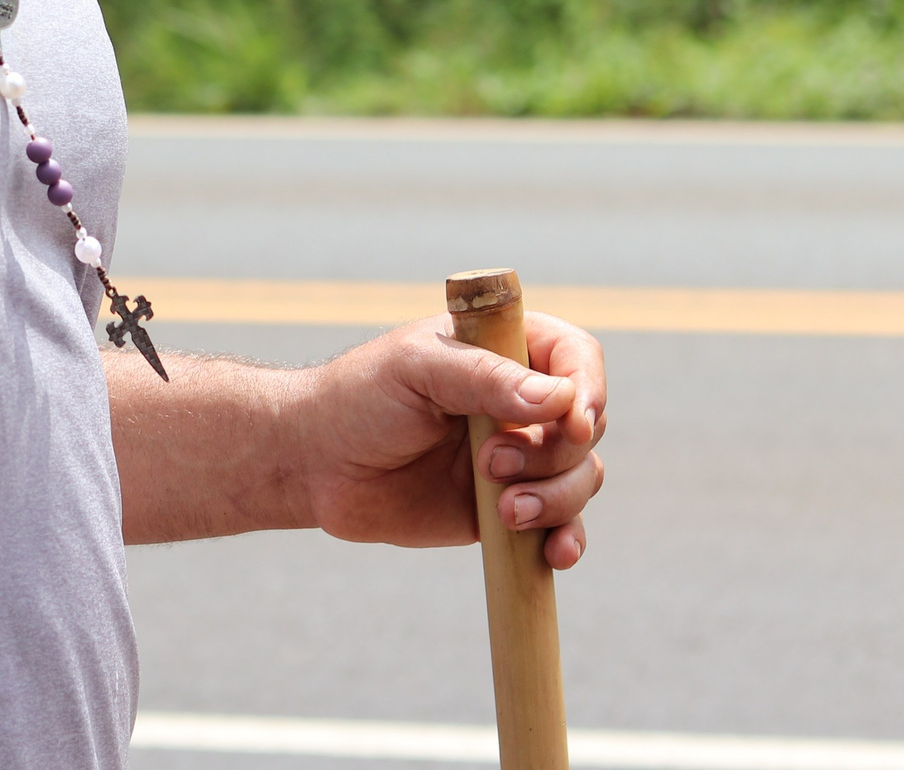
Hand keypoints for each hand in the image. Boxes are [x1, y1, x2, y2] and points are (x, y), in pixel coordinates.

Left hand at [287, 310, 606, 567]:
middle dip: (553, 451)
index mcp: (501, 350)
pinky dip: (568, 537)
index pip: (575, 357)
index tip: (573, 421)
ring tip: (504, 511)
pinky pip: (562, 523)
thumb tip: (557, 400)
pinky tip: (555, 553)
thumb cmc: (357, 399)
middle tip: (490, 462)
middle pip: (586, 423)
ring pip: (580, 475)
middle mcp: (519, 402)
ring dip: (557, 498)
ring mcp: (518, 456)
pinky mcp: (507, 506)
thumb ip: (483, 378)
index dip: (587, 388)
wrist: (316, 464)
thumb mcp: (414, 370)